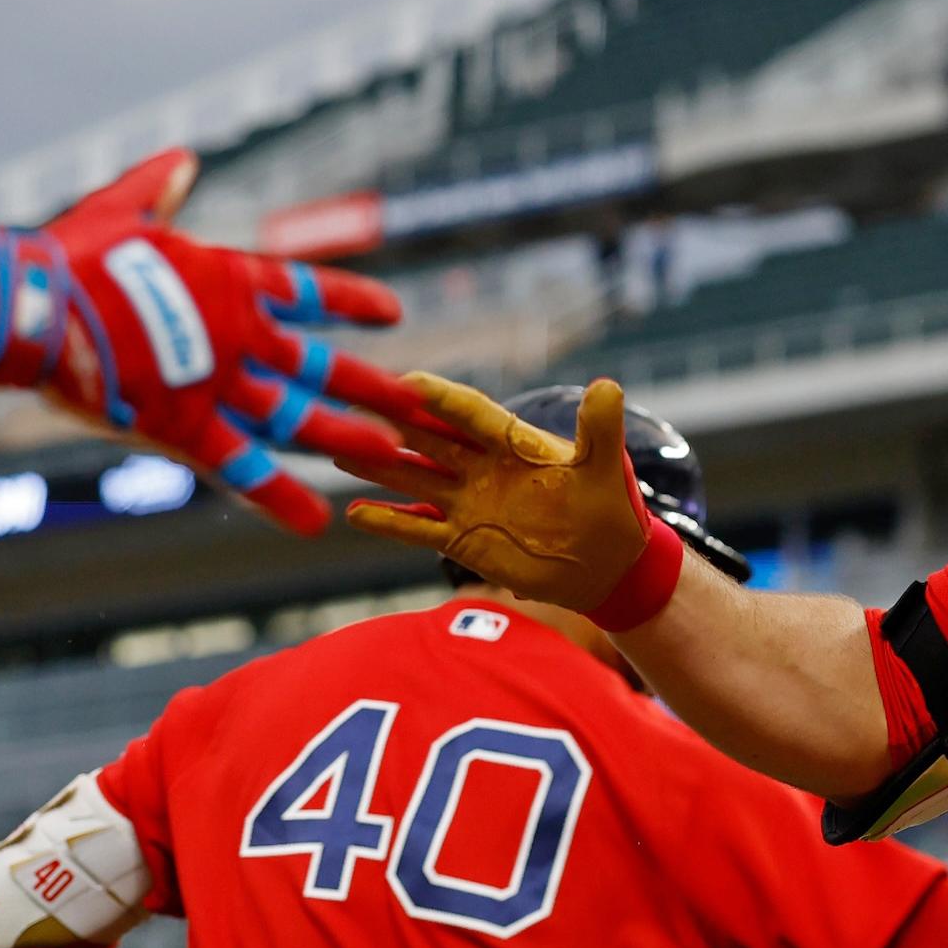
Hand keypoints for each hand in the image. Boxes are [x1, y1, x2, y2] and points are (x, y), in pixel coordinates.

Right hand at [0, 151, 439, 533]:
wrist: (30, 307)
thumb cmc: (68, 257)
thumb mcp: (121, 210)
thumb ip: (159, 190)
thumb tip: (182, 159)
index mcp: (229, 283)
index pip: (308, 291)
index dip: (351, 301)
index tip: (392, 313)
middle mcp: (239, 336)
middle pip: (323, 369)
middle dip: (377, 389)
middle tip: (427, 409)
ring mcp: (217, 384)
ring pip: (299, 419)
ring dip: (350, 441)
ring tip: (397, 461)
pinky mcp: (184, 427)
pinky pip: (239, 466)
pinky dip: (277, 496)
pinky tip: (315, 522)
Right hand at [344, 373, 659, 612]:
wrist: (607, 566)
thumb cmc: (611, 508)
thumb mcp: (605, 467)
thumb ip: (600, 428)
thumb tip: (608, 387)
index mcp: (514, 442)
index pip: (468, 413)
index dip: (438, 398)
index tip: (403, 381)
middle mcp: (482, 466)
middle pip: (428, 439)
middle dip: (390, 423)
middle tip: (349, 404)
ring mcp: (469, 502)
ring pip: (414, 478)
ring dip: (378, 466)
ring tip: (336, 449)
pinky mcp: (464, 539)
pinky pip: (419, 528)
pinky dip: (389, 522)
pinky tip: (355, 513)